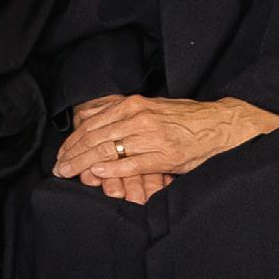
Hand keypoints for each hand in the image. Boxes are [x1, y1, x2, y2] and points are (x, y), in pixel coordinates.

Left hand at [52, 94, 278, 186]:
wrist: (220, 124)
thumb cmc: (184, 119)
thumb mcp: (150, 107)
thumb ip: (122, 114)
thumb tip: (89, 120)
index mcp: (133, 106)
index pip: (92, 124)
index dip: (73, 141)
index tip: (61, 154)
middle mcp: (139, 117)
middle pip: (95, 137)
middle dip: (73, 154)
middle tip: (58, 168)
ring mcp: (152, 136)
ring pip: (108, 149)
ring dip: (84, 163)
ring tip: (69, 173)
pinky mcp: (165, 155)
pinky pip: (132, 163)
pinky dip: (112, 169)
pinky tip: (96, 173)